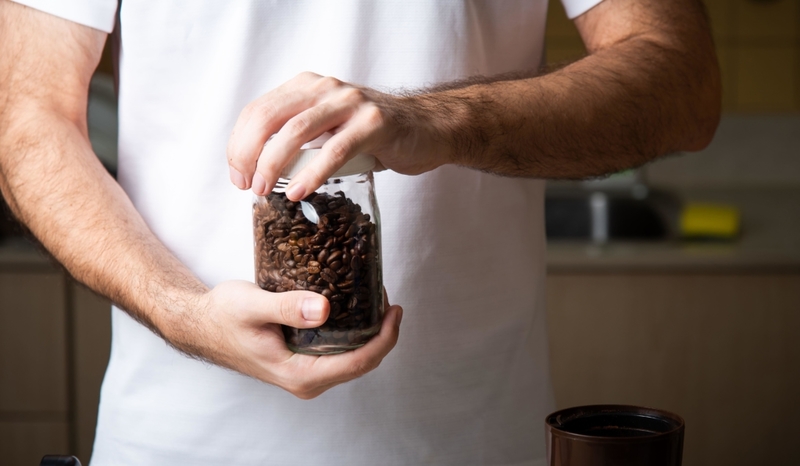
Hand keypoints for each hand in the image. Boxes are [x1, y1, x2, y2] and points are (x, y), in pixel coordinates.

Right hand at [168, 280, 401, 398]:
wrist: (200, 325)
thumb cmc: (222, 316)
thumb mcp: (253, 306)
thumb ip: (288, 308)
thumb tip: (324, 309)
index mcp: (299, 374)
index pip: (358, 362)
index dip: (384, 338)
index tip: (394, 311)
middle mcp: (306, 380)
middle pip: (361, 363)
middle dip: (381, 333)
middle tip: (388, 300)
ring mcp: (306, 373)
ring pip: (353, 359)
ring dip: (369, 333)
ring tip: (377, 302)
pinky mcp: (304, 362)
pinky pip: (339, 352)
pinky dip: (353, 332)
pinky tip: (355, 309)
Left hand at [226, 72, 450, 199]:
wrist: (427, 129)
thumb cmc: (374, 135)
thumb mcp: (328, 129)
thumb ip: (298, 139)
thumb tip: (258, 169)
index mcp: (308, 87)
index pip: (258, 110)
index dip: (239, 144)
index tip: (237, 175)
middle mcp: (325, 88)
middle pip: (269, 118)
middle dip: (248, 155)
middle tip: (246, 186)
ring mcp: (350, 103)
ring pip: (296, 131)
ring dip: (273, 165)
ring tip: (264, 191)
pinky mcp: (374, 123)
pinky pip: (335, 150)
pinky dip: (312, 173)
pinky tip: (298, 192)